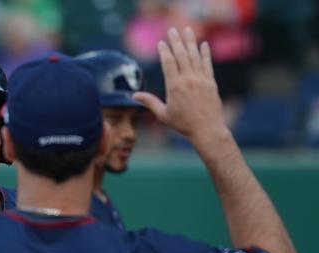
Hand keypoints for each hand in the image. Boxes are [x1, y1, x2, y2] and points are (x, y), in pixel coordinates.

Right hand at [134, 27, 227, 143]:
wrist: (206, 129)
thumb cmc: (183, 124)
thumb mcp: (163, 114)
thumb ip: (149, 102)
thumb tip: (133, 96)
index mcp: (174, 87)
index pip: (168, 63)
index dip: (164, 51)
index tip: (161, 43)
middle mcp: (188, 80)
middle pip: (181, 55)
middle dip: (176, 41)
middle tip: (172, 30)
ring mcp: (200, 80)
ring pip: (194, 56)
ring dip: (190, 41)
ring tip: (187, 30)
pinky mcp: (211, 82)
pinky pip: (207, 64)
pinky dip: (205, 53)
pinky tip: (203, 44)